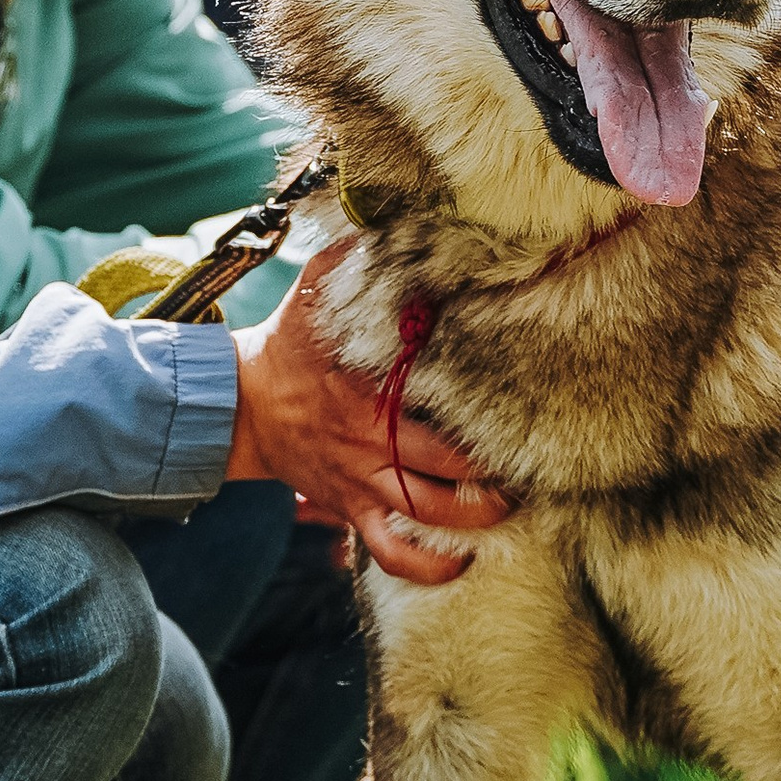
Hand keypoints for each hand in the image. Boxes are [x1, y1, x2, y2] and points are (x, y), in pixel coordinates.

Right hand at [226, 248, 513, 585]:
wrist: (244, 404)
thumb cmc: (292, 343)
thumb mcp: (318, 287)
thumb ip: (357, 254)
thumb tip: (389, 213)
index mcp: (373, 383)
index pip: (438, 390)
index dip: (489, 396)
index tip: (532, 393)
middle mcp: (372, 436)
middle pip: (448, 462)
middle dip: (496, 468)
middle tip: (536, 461)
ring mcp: (362, 478)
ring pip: (429, 510)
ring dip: (474, 515)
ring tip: (509, 508)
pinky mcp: (351, 509)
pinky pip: (390, 552)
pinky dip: (426, 567)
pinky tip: (461, 563)